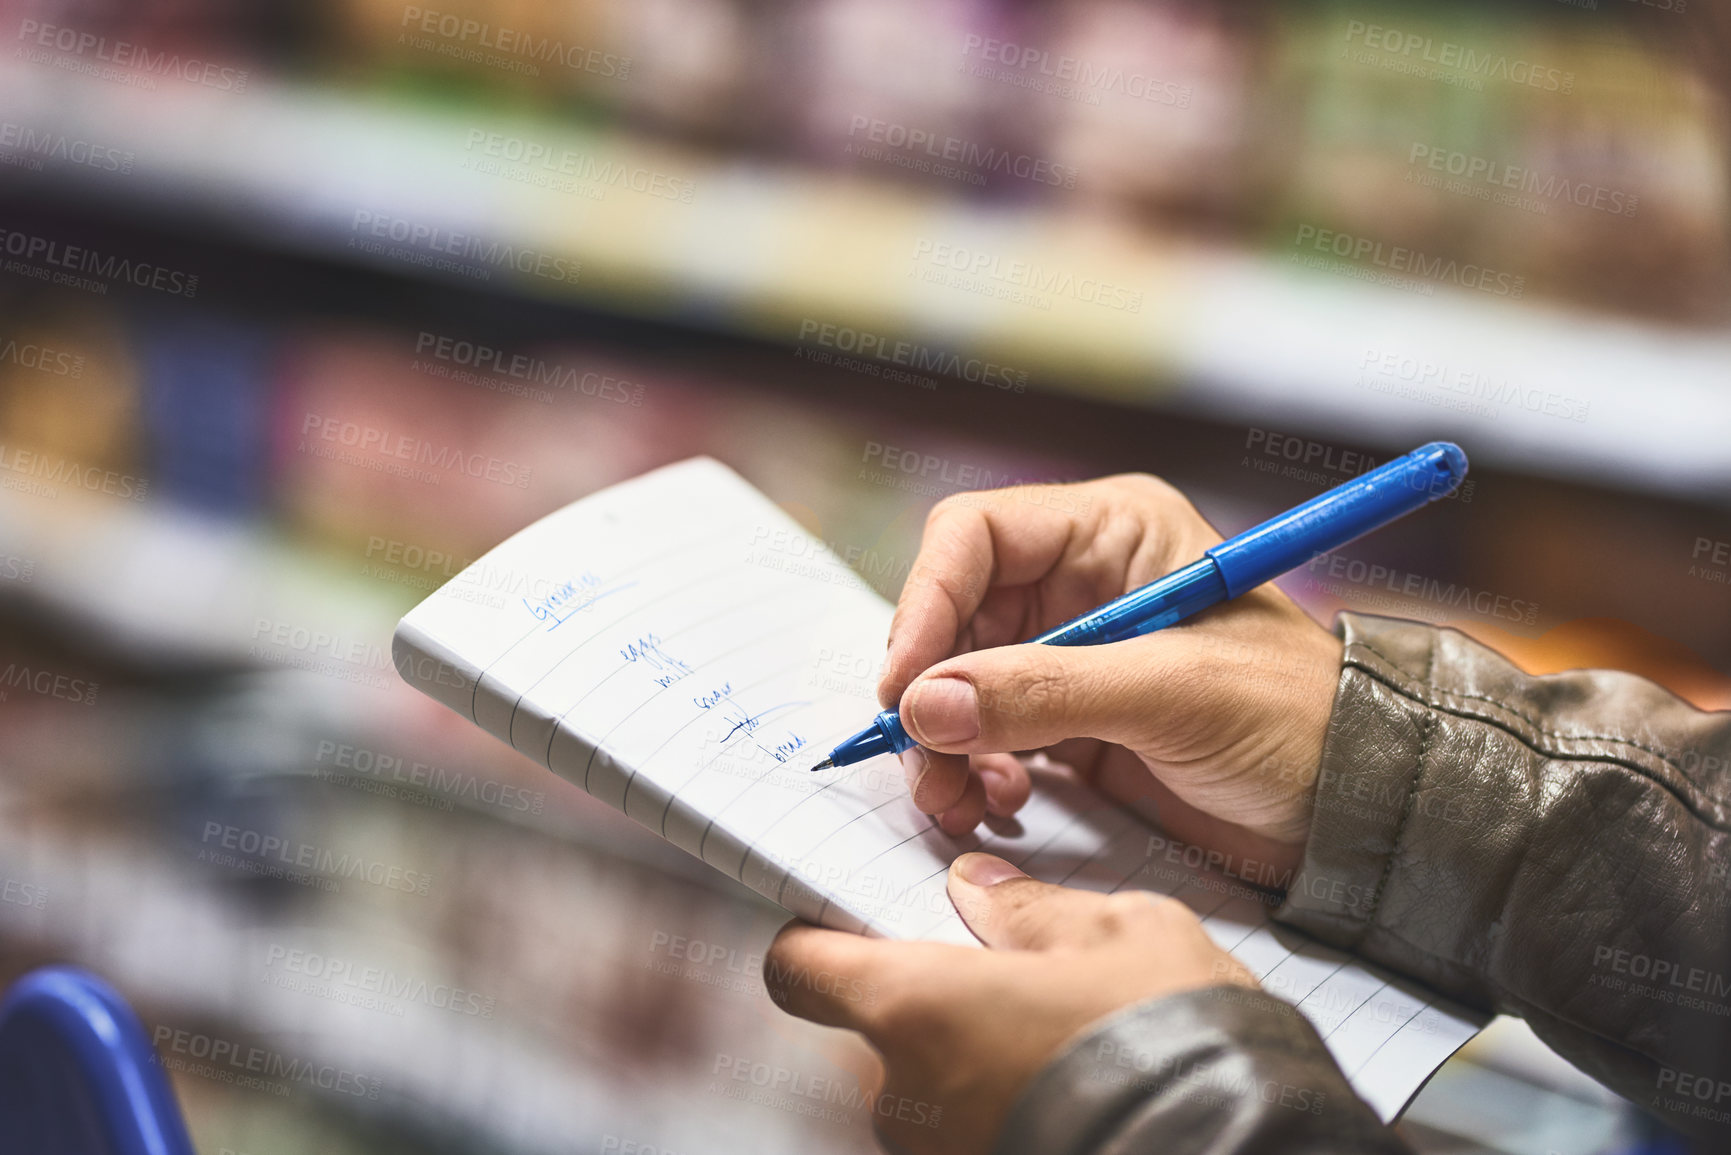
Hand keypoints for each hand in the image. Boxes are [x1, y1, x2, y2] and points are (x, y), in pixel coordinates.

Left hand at [765, 852, 1257, 1154]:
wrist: (1239, 1149)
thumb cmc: (1172, 1040)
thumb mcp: (1117, 932)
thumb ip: (1031, 909)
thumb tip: (980, 892)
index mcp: (915, 1006)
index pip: (800, 970)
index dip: (817, 943)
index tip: (847, 928)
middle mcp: (907, 1094)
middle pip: (875, 1033)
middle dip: (928, 1008)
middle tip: (1003, 986)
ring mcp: (941, 1153)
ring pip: (928, 1091)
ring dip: (970, 1064)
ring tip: (1056, 1044)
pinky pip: (969, 1132)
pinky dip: (1004, 1107)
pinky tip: (1071, 1089)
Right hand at [880, 475, 1342, 878]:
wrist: (1362, 809)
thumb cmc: (1299, 722)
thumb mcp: (1173, 695)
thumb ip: (1045, 693)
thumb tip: (923, 704)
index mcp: (1112, 531)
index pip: (975, 537)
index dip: (925, 604)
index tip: (904, 689)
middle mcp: (1081, 582)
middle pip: (954, 616)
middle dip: (929, 692)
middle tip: (925, 764)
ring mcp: (1072, 653)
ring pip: (958, 681)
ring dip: (944, 741)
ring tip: (962, 799)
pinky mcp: (1070, 718)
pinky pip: (986, 732)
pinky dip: (972, 769)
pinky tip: (999, 801)